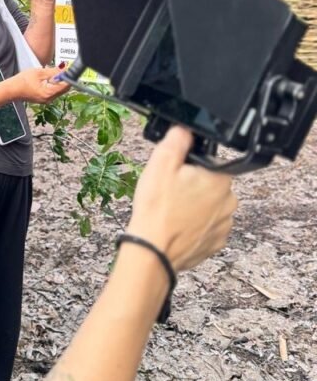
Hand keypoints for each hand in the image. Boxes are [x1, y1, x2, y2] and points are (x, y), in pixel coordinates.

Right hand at [10, 67, 70, 103]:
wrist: (12, 89)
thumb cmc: (22, 81)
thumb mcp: (39, 72)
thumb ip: (54, 71)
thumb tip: (65, 68)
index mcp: (49, 93)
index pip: (66, 85)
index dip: (69, 76)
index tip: (70, 69)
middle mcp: (49, 99)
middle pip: (64, 89)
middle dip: (64, 79)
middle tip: (62, 69)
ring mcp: (46, 100)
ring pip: (59, 90)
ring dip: (59, 81)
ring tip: (54, 72)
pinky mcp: (44, 99)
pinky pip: (53, 92)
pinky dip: (54, 85)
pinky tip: (49, 78)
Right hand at [127, 127, 236, 272]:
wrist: (151, 251)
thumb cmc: (156, 209)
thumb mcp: (161, 162)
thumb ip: (178, 138)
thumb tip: (186, 129)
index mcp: (220, 179)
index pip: (210, 163)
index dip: (190, 167)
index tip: (176, 176)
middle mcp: (228, 202)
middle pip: (210, 185)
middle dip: (192, 186)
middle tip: (170, 193)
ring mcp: (223, 226)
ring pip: (208, 207)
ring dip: (193, 207)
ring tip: (171, 212)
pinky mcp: (215, 244)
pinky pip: (206, 228)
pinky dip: (193, 227)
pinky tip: (176, 226)